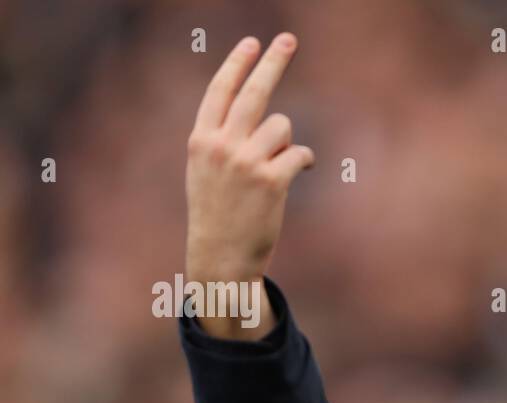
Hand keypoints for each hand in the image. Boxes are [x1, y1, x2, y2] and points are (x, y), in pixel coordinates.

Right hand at [185, 34, 314, 335]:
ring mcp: (246, 162)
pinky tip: (298, 171)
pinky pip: (300, 153)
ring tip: (275, 166)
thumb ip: (223, 141)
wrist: (221, 256)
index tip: (252, 43)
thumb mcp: (207, 172)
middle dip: (273, 62)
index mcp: (201, 140)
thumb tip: (262, 117)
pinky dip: (303, 159)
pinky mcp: (271, 180)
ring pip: (282, 126)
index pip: (219, 92)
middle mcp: (221, 145)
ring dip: (287, 142)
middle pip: (253, 93)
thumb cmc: (217, 215)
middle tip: (288, 39)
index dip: (237, 65)